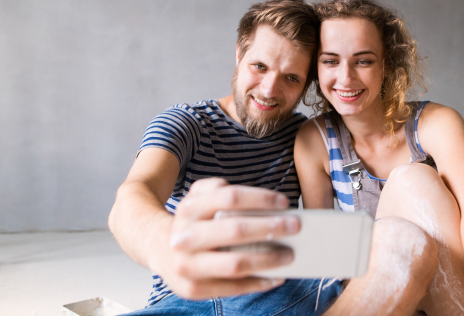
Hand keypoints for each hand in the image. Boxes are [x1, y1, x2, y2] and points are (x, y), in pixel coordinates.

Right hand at [152, 178, 300, 299]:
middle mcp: (185, 237)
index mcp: (190, 209)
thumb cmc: (191, 220)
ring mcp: (188, 266)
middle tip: (296, 226)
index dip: (260, 198)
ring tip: (290, 254)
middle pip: (234, 230)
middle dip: (270, 228)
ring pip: (235, 263)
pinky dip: (258, 283)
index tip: (284, 201)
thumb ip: (216, 188)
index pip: (230, 197)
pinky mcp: (193, 289)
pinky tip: (277, 277)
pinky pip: (232, 288)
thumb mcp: (196, 196)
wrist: (155, 247)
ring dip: (268, 260)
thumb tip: (255, 198)